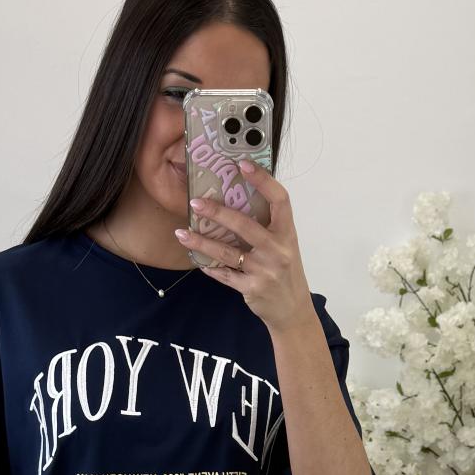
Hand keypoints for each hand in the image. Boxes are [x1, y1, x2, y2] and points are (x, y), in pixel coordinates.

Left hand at [175, 160, 311, 331]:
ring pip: (227, 252)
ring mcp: (265, 271)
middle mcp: (278, 250)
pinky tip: (197, 259)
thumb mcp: (284, 245)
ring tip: (182, 234)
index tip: (242, 164)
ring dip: (202, 242)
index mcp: (287, 233)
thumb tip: (237, 199)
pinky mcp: (252, 288)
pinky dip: (209, 267)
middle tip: (195, 203)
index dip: (263, 180)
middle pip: (245, 225)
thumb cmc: (285, 271)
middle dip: (217, 212)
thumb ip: (267, 226)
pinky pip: (225, 275)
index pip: (280, 199)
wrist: (292, 310)